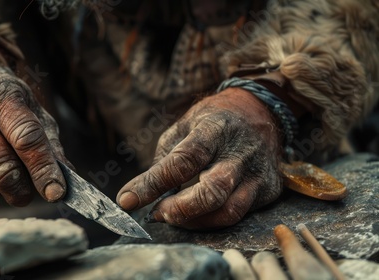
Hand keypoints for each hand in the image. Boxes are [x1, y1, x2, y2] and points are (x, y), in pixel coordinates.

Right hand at [0, 38, 68, 205]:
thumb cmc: (4, 100)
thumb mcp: (33, 109)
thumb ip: (49, 143)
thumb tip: (63, 182)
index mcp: (5, 98)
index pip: (26, 139)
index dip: (43, 170)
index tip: (57, 193)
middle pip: (1, 168)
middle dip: (22, 190)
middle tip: (30, 194)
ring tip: (4, 178)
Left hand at [117, 88, 283, 228]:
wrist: (261, 112)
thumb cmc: (212, 122)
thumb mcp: (183, 128)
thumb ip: (163, 161)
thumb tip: (136, 196)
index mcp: (214, 128)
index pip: (183, 160)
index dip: (154, 183)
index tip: (128, 200)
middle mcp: (240, 151)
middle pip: (213, 190)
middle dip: (180, 209)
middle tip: (157, 214)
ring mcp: (258, 172)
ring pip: (229, 211)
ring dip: (195, 221)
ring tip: (173, 216)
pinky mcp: (269, 189)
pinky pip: (240, 214)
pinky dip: (211, 220)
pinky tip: (196, 215)